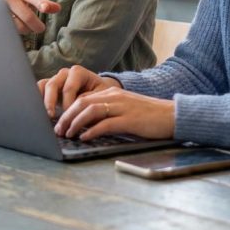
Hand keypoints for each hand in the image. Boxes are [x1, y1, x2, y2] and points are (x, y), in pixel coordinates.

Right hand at [0, 0, 59, 33]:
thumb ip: (42, 2)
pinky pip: (7, 31)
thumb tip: (58, 8)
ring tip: (23, 26)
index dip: (40, 2)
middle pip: (27, 16)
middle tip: (40, 28)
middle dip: (36, 26)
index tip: (46, 9)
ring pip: (17, 26)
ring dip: (25, 30)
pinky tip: (12, 27)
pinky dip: (14, 32)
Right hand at [37, 65, 120, 117]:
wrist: (99, 95)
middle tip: (51, 116)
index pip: (69, 87)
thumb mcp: (98, 98)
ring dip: (41, 100)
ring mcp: (56, 79)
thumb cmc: (100, 97)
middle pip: (52, 84)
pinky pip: (38, 89)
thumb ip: (87, 102)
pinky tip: (37, 111)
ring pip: (43, 86)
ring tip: (43, 115)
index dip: (67, 103)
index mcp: (78, 72)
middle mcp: (65, 74)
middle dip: (51, 102)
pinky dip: (36, 99)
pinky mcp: (49, 88)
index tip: (69, 115)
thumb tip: (76, 112)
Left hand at [54, 87, 174, 141]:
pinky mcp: (129, 119)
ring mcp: (122, 107)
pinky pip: (105, 124)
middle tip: (58, 130)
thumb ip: (107, 113)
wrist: (172, 115)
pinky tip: (84, 138)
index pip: (83, 98)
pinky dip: (92, 131)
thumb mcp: (124, 110)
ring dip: (75, 123)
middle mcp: (115, 96)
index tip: (59, 122)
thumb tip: (87, 125)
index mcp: (112, 92)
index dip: (68, 110)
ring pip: (90, 111)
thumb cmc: (148, 116)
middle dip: (67, 116)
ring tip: (67, 134)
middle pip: (82, 102)